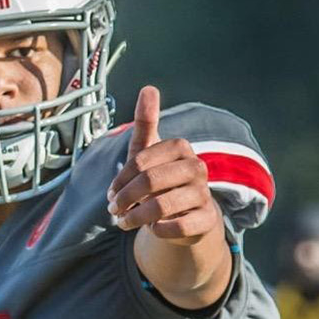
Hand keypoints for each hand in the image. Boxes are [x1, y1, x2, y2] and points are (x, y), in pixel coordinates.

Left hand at [107, 86, 218, 244]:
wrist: (186, 215)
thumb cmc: (161, 179)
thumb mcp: (147, 152)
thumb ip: (145, 122)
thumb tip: (149, 87)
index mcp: (180, 147)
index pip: (141, 161)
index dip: (121, 179)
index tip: (111, 193)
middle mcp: (197, 167)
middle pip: (151, 181)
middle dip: (126, 198)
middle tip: (113, 210)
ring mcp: (204, 194)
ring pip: (163, 206)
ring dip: (136, 217)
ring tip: (124, 222)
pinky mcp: (207, 219)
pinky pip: (178, 227)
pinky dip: (158, 230)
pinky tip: (151, 229)